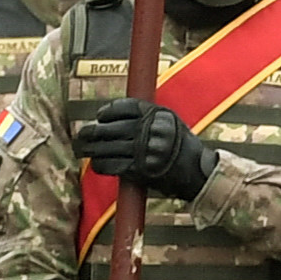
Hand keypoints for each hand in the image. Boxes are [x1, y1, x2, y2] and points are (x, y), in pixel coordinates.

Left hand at [75, 98, 218, 199]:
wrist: (198, 172)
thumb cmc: (181, 146)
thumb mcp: (170, 122)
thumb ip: (147, 116)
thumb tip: (114, 116)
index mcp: (158, 114)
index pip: (125, 107)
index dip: (108, 111)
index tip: (99, 116)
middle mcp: (151, 130)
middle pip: (112, 128)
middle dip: (92, 132)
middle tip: (82, 134)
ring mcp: (146, 150)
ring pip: (108, 147)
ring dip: (91, 150)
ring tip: (83, 149)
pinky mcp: (141, 169)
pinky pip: (113, 165)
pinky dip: (101, 165)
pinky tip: (96, 164)